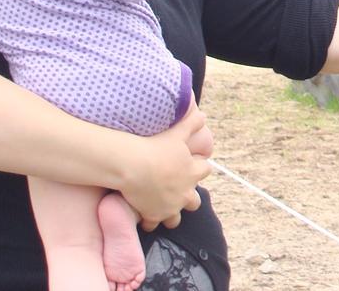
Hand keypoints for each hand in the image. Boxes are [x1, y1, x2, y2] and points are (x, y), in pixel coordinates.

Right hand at [122, 105, 212, 230]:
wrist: (133, 166)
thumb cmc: (156, 147)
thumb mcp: (177, 131)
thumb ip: (192, 122)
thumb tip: (202, 115)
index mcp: (194, 173)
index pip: (205, 171)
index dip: (198, 167)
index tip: (189, 165)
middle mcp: (186, 193)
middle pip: (195, 202)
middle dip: (188, 197)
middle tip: (176, 190)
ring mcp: (170, 207)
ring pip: (176, 219)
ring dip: (171, 213)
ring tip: (163, 207)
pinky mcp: (153, 216)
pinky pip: (153, 225)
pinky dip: (149, 220)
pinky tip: (144, 215)